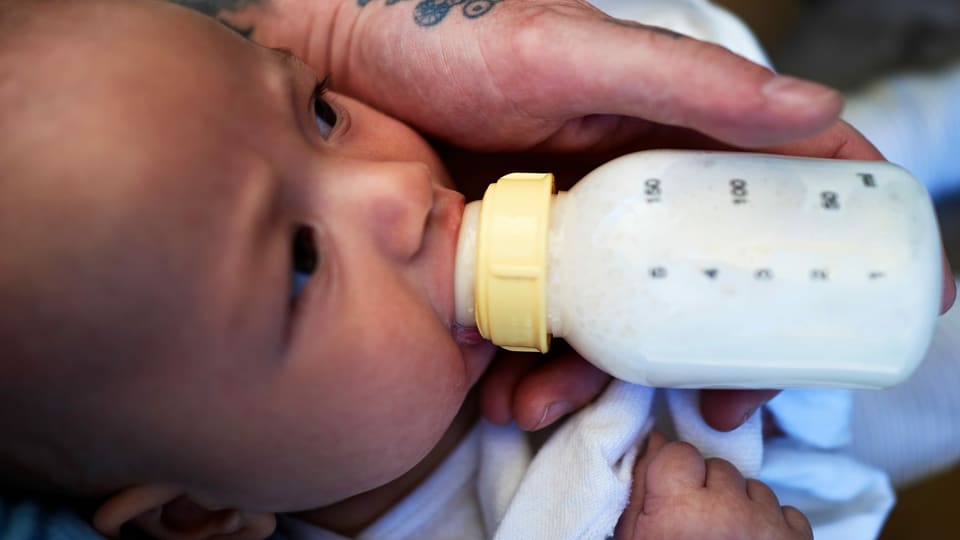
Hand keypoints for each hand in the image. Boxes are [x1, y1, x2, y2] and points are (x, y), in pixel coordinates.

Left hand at [247, 0, 955, 429]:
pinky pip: (556, 327)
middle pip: (716, 275)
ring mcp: (578, 226)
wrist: (334, 67)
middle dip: (729, 348)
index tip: (899, 295)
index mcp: (669, 126)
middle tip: (726, 404)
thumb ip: (683, 82)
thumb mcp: (567, 54)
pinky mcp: (522, 259)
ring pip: (630, 318)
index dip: (847, 234)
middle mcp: (634, 182)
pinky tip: (511, 387)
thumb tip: (814, 112)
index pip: (786, 177)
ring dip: (611, 379)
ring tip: (551, 405)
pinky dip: (543, 368)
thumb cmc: (447, 34)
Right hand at [614, 431, 812, 539]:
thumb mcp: (634, 539)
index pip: (679, 453)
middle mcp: (726, 513)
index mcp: (678, 510)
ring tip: (726, 533)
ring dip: (742, 504)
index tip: (671, 494)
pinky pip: (787, 513)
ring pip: (754, 487)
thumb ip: (639, 491)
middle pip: (718, 468)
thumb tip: (651, 443)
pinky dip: (773, 524)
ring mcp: (766, 527)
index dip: (675, 473)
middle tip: (696, 520)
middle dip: (709, 488)